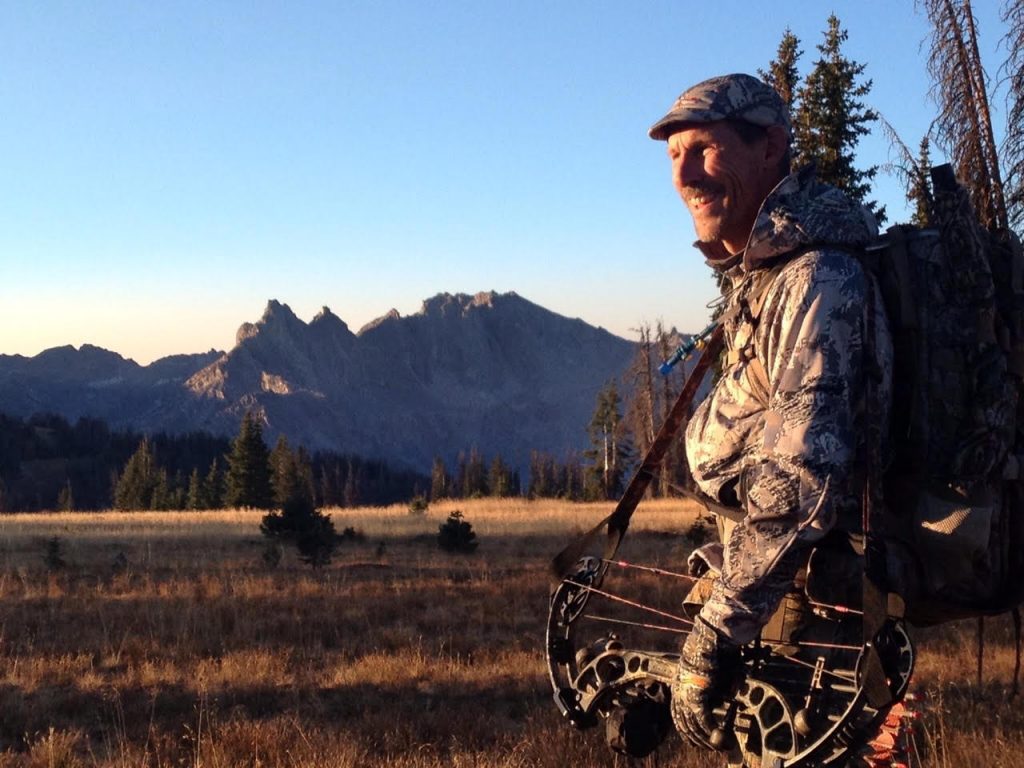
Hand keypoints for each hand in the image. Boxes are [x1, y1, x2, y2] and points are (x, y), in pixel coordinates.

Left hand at [671, 616, 740, 748]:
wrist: (712, 639)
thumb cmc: (715, 653)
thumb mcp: (713, 675)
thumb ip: (715, 690)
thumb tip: (724, 701)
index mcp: (679, 686)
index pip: (679, 717)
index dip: (689, 731)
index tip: (699, 740)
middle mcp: (678, 692)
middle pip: (684, 725)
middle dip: (699, 739)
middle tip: (714, 746)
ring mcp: (685, 695)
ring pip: (693, 726)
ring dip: (707, 739)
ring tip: (722, 744)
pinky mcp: (696, 696)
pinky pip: (703, 720)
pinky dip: (712, 731)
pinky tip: (721, 737)